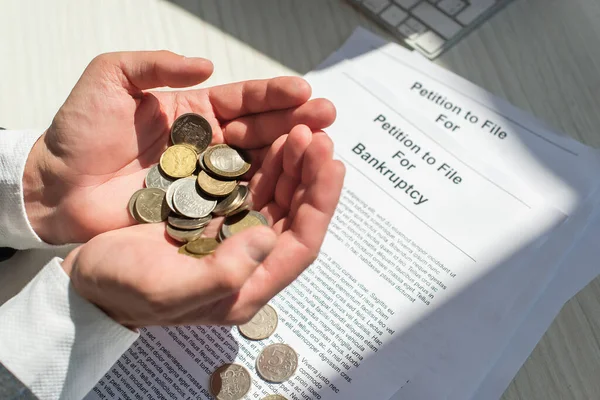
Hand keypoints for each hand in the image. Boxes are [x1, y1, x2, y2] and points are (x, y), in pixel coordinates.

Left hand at [23, 51, 334, 243]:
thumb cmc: (78, 134)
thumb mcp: (109, 80)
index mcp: (194, 112)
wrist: (56, 190)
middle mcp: (209, 144)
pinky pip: (241, 198)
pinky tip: (292, 184)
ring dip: (291, 156)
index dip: (274, 95)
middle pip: (262, 131)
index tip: (304, 92)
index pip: (244, 100)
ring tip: (319, 147)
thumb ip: (154, 65)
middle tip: (327, 117)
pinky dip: (268, 191)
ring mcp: (208, 179)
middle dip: (296, 123)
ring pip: (259, 164)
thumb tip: (205, 66)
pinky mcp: (203, 209)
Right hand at [61, 125, 344, 326]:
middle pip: (296, 216)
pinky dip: (266, 163)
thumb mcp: (165, 291)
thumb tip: (269, 237)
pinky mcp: (218, 214)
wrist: (87, 274)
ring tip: (300, 131)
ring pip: (279, 198)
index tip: (332, 164)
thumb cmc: (121, 287)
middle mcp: (248, 261)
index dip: (320, 204)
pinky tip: (271, 141)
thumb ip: (222, 273)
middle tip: (317, 135)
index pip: (301, 245)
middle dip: (311, 176)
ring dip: (293, 165)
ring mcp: (235, 235)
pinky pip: (254, 187)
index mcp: (245, 287)